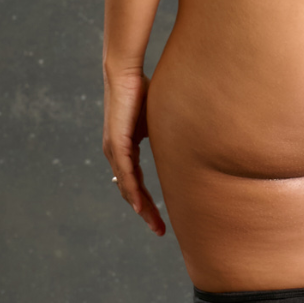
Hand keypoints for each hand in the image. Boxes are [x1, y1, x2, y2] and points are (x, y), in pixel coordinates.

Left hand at [102, 67, 165, 235]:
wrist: (125, 71)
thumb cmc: (142, 90)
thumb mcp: (157, 122)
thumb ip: (166, 138)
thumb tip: (188, 146)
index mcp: (125, 149)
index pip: (137, 183)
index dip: (148, 202)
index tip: (160, 220)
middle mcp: (116, 153)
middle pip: (131, 191)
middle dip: (146, 213)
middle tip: (159, 231)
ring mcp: (114, 150)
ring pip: (128, 187)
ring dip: (141, 208)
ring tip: (154, 225)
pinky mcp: (117, 143)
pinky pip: (126, 174)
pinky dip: (133, 192)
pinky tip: (140, 207)